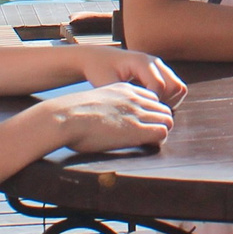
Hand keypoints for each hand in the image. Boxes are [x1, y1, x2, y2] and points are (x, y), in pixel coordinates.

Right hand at [47, 82, 174, 153]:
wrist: (65, 117)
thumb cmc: (71, 114)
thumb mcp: (94, 100)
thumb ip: (106, 105)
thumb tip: (102, 118)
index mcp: (123, 89)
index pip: (151, 96)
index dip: (150, 110)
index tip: (142, 122)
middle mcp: (134, 98)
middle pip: (162, 107)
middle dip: (160, 120)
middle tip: (149, 134)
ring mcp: (137, 113)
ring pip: (167, 119)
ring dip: (161, 129)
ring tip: (148, 141)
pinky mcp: (136, 130)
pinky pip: (162, 132)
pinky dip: (159, 139)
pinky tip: (147, 145)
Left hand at [78, 45, 186, 103]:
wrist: (97, 58)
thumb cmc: (99, 69)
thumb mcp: (105, 83)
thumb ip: (120, 96)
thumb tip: (132, 114)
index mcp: (141, 61)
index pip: (159, 85)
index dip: (153, 103)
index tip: (139, 113)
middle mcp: (154, 62)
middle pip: (176, 86)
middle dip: (165, 104)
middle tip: (148, 113)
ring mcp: (159, 67)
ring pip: (179, 88)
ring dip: (169, 102)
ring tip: (150, 110)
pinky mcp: (159, 74)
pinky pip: (174, 89)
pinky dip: (167, 100)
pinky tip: (150, 106)